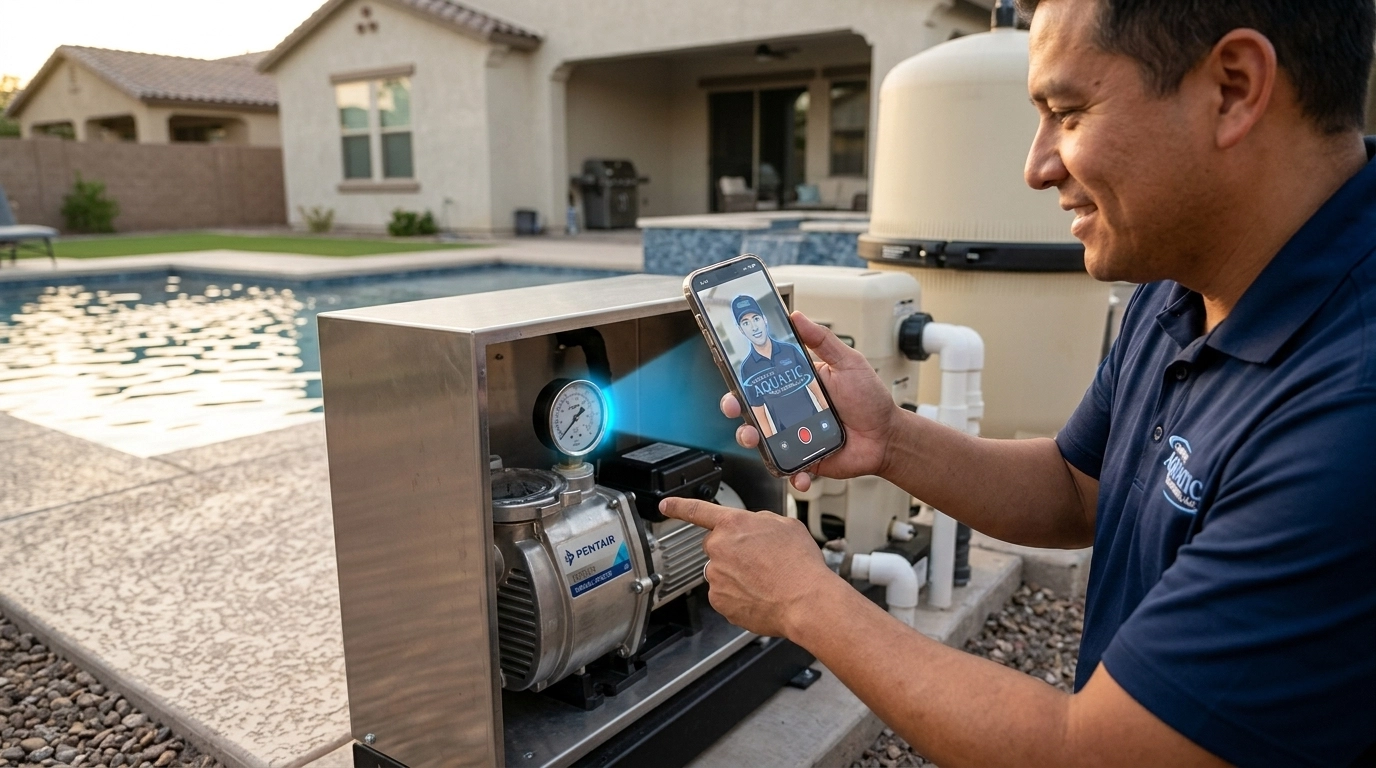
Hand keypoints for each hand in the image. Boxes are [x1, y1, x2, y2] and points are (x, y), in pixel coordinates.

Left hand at [660, 496, 839, 636]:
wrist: (805, 601)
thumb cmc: (800, 564)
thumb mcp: (786, 524)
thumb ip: (760, 520)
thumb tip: (753, 527)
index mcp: (733, 524)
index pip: (697, 510)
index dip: (678, 506)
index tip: (666, 506)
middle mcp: (719, 548)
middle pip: (717, 545)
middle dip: (733, 551)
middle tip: (760, 560)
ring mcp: (716, 576)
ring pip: (721, 571)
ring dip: (737, 574)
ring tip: (765, 580)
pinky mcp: (719, 601)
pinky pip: (725, 594)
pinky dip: (739, 595)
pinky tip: (760, 594)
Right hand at [724, 311, 899, 490]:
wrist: (886, 436)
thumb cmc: (869, 399)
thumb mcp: (847, 363)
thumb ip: (822, 340)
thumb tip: (797, 317)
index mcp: (797, 386)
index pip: (762, 380)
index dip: (742, 380)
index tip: (732, 377)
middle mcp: (791, 411)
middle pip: (752, 410)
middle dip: (735, 409)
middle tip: (734, 407)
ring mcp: (795, 436)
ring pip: (763, 441)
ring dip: (752, 440)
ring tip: (756, 439)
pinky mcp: (805, 459)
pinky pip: (790, 468)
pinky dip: (792, 474)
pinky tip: (800, 473)